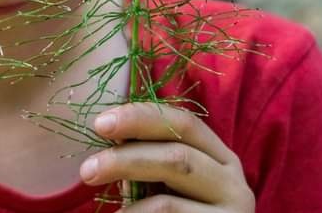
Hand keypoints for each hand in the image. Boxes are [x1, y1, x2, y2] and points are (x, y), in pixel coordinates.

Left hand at [79, 102, 254, 211]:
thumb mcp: (174, 185)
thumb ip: (153, 160)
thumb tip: (109, 138)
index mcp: (221, 158)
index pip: (184, 124)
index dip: (141, 117)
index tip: (100, 123)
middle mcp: (234, 184)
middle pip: (177, 158)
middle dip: (125, 159)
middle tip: (87, 169)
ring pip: (167, 204)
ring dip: (127, 204)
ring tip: (107, 210)